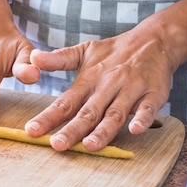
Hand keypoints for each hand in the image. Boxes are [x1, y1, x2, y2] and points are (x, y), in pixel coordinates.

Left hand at [26, 27, 176, 150]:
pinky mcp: (153, 94)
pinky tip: (135, 130)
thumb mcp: (84, 51)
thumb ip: (58, 59)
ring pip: (115, 114)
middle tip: (57, 145)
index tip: (31, 131)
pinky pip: (148, 108)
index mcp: (88, 80)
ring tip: (90, 146)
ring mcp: (131, 90)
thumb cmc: (114, 53)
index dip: (48, 117)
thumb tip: (33, 58)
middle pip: (88, 112)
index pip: (65, 102)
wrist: (155, 40)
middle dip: (72, 130)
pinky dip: (142, 118)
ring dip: (103, 130)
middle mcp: (107, 86)